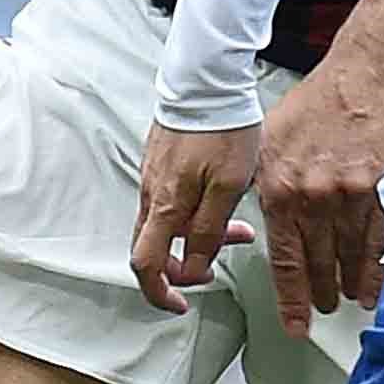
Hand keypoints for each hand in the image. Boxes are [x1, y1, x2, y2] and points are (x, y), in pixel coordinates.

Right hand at [131, 121, 259, 315]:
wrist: (208, 80)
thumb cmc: (222, 129)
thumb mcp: (228, 187)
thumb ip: (208, 231)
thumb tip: (193, 269)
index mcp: (164, 206)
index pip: (146, 265)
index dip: (161, 292)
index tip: (182, 303)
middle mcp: (151, 195)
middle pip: (154, 248)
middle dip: (186, 264)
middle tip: (222, 257)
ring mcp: (153, 177)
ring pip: (167, 225)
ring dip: (198, 236)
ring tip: (237, 226)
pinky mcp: (161, 162)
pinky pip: (171, 201)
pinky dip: (194, 213)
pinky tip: (222, 200)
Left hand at [250, 58, 383, 338]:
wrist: (359, 77)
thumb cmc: (314, 104)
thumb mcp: (269, 142)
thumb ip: (266, 184)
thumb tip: (267, 219)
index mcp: (277, 188)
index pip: (284, 259)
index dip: (291, 297)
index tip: (295, 324)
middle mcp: (311, 197)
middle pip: (317, 263)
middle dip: (321, 294)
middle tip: (323, 312)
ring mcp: (346, 195)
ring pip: (348, 255)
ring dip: (350, 284)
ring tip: (350, 303)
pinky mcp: (375, 188)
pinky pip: (376, 237)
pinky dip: (376, 264)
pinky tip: (373, 283)